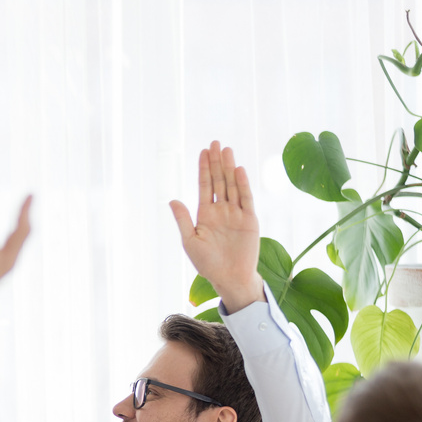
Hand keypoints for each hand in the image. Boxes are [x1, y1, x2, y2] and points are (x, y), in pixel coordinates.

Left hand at [169, 142, 265, 312]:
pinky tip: (238, 170)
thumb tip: (171, 200)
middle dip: (216, 162)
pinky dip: (242, 185)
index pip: (205, 185)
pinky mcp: (250, 220)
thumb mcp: (190, 241)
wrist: (230, 278)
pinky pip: (246, 199)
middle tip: (215, 142)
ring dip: (229, 168)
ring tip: (226, 150)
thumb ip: (183, 220)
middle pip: (219, 180)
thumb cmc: (208, 264)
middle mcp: (222, 210)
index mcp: (205, 214)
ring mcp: (236, 213)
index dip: (204, 168)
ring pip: (232, 185)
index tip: (203, 151)